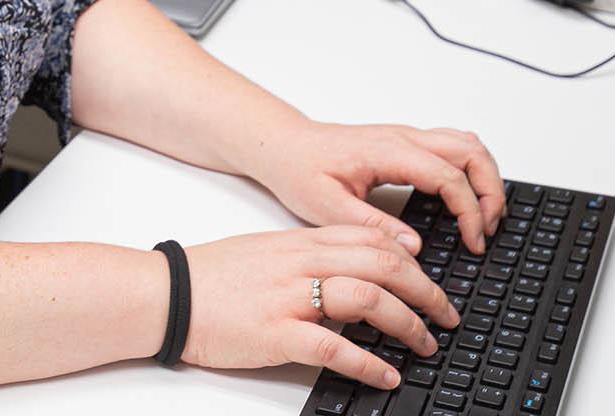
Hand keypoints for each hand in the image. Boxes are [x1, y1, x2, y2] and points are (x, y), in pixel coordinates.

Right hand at [180, 225, 459, 388]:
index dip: (413, 260)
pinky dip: (370, 363)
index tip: (432, 281)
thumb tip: (352, 271)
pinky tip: (387, 375)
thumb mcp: (267, 252)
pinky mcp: (276, 333)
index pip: (373, 239)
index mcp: (301, 241)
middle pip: (384, 265)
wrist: (167, 294)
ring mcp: (290, 297)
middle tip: (447, 315)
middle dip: (426, 291)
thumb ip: (310, 256)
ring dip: (408, 324)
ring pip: (369, 299)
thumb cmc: (212, 277)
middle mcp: (302, 263)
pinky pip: (335, 347)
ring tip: (425, 344)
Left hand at [250, 121, 505, 254]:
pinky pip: (454, 145)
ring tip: (484, 217)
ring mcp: (407, 136)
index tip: (474, 242)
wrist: (284, 146)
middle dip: (491, 190)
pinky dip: (471, 168)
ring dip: (485, 177)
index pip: (449, 176)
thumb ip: (372, 225)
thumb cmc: (300, 170)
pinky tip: (466, 198)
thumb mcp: (327, 207)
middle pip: (471, 151)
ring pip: (467, 143)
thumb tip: (413, 247)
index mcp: (387, 151)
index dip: (470, 211)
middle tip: (489, 229)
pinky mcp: (406, 142)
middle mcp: (403, 137)